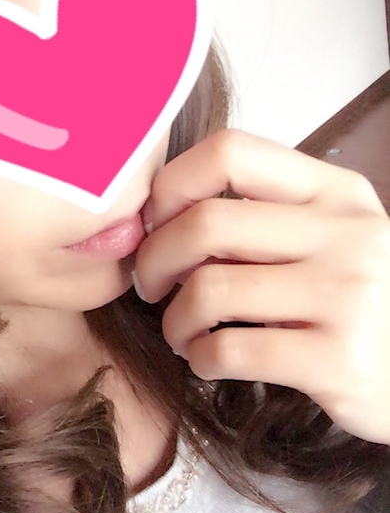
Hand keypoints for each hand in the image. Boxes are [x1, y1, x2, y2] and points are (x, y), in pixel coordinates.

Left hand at [132, 128, 389, 444]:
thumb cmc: (359, 304)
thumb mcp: (332, 239)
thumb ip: (264, 216)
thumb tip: (159, 216)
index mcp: (336, 192)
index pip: (229, 151)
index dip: (171, 185)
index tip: (156, 224)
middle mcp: (347, 233)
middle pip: (205, 223)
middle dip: (154, 259)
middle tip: (152, 287)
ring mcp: (347, 295)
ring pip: (207, 290)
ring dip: (174, 320)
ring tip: (182, 334)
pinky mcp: (338, 360)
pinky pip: (229, 351)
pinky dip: (199, 358)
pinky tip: (207, 360)